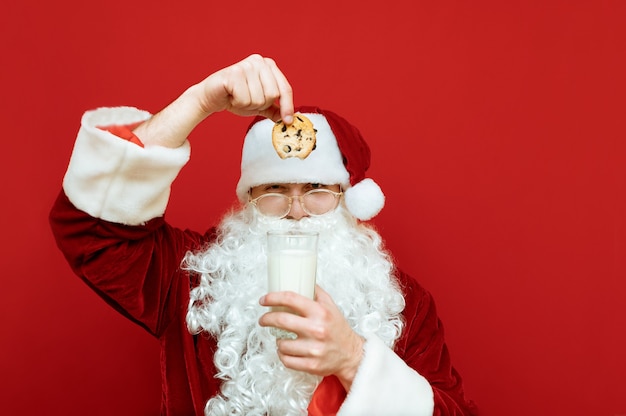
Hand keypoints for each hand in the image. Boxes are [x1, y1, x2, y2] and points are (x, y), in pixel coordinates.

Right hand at [134, 54, 292, 147]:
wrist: (211, 97)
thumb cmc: (235, 98)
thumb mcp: (260, 105)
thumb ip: (275, 109)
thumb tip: (290, 119)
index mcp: (268, 66)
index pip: (285, 88)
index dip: (287, 106)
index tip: (288, 121)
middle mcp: (259, 61)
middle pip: (273, 95)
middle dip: (260, 104)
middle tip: (247, 99)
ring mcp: (246, 65)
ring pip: (259, 99)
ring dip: (247, 104)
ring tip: (238, 97)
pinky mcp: (234, 73)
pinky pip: (245, 98)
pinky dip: (238, 103)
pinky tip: (231, 96)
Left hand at [258, 285, 364, 390]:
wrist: (351, 354)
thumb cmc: (338, 329)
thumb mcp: (330, 306)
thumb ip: (316, 292)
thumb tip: (301, 279)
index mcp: (320, 312)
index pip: (290, 299)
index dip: (272, 298)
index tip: (264, 300)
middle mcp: (316, 329)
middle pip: (281, 320)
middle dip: (266, 318)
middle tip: (263, 319)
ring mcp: (313, 349)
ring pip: (281, 343)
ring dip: (278, 340)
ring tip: (282, 337)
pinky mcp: (311, 365)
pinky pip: (286, 360)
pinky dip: (283, 355)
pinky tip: (287, 350)